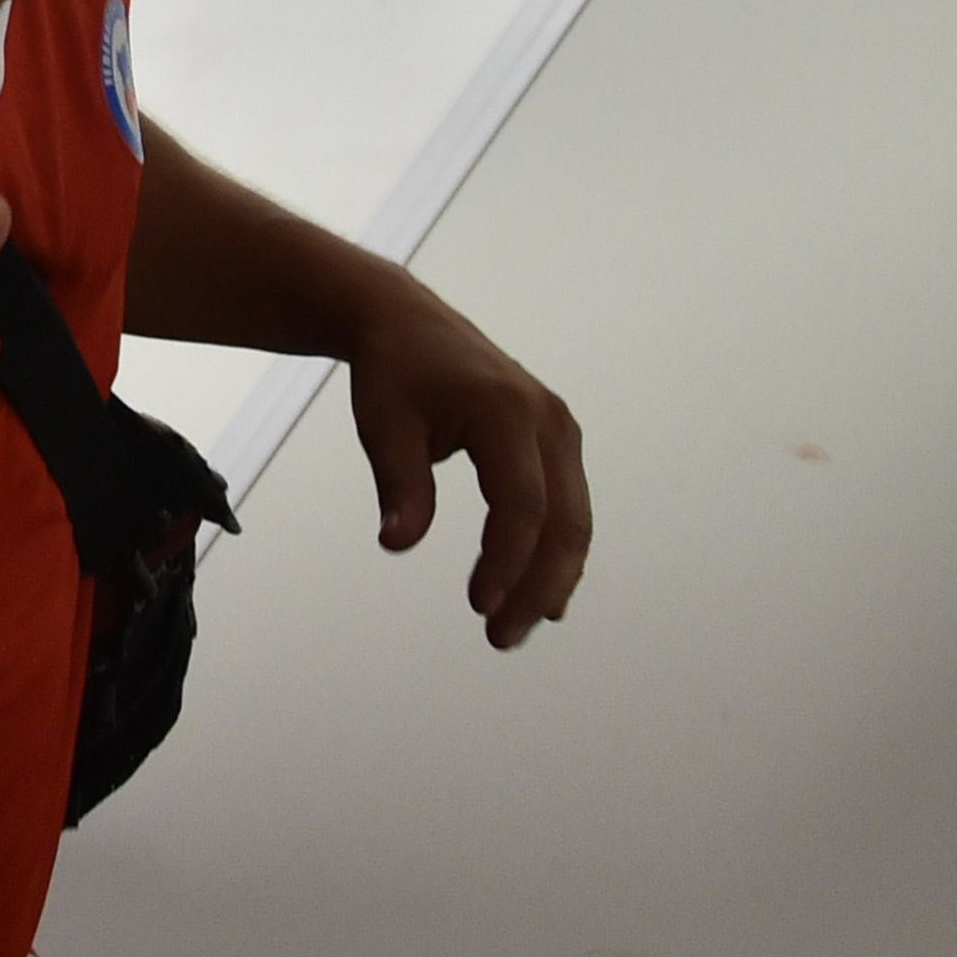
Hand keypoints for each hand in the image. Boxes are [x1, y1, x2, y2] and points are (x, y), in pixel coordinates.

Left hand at [341, 276, 589, 650]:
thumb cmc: (391, 370)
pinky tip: (541, 596)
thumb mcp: (383, 424)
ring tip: (514, 626)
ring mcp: (560, 431)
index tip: (479, 605)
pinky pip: (566, 506)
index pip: (520, 503)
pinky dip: (555, 552)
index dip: (506, 560)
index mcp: (506, 412)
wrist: (404, 320)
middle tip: (501, 636)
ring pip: (574, 520)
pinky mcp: (556, 442)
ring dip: (550, 578)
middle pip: (563, 520)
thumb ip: (399, 484)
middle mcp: (548, 421)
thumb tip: (399, 542)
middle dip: (537, 585)